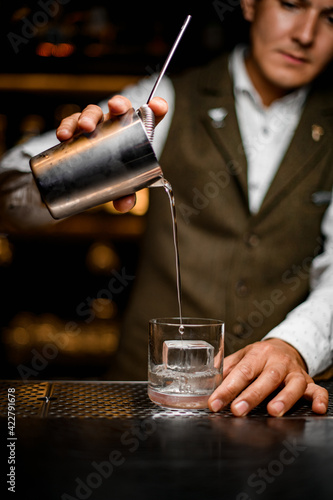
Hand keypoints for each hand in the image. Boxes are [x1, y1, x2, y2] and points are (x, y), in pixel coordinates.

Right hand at [56, 95, 167, 212]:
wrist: (89, 174)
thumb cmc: (114, 174)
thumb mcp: (123, 184)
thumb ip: (126, 194)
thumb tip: (123, 205)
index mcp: (135, 133)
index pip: (150, 116)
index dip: (156, 108)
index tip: (157, 107)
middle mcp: (116, 124)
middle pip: (120, 107)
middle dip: (118, 104)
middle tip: (114, 108)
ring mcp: (96, 125)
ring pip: (94, 112)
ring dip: (89, 116)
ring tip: (85, 127)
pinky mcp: (77, 131)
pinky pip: (72, 123)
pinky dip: (67, 126)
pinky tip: (63, 135)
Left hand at [208, 338, 328, 416]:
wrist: (286, 347)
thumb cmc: (260, 356)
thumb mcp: (242, 356)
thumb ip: (226, 368)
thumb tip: (206, 381)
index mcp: (258, 354)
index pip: (241, 371)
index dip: (227, 388)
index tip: (214, 403)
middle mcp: (277, 362)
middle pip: (266, 378)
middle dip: (251, 395)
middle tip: (237, 410)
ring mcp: (294, 372)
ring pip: (293, 384)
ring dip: (284, 398)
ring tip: (272, 412)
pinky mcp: (309, 381)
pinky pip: (317, 389)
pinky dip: (319, 398)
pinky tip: (317, 408)